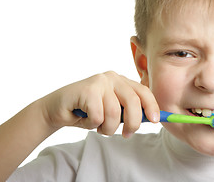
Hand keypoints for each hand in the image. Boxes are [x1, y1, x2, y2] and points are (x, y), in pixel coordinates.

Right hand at [41, 71, 159, 137]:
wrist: (58, 109)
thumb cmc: (87, 111)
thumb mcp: (112, 111)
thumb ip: (128, 111)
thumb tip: (149, 118)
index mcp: (121, 81)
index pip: (143, 91)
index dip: (151, 106)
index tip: (155, 120)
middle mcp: (112, 78)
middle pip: (133, 102)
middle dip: (132, 123)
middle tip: (126, 134)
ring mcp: (99, 82)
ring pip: (114, 113)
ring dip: (107, 128)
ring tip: (98, 126)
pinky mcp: (87, 89)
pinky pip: (98, 116)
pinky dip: (91, 124)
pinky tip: (84, 118)